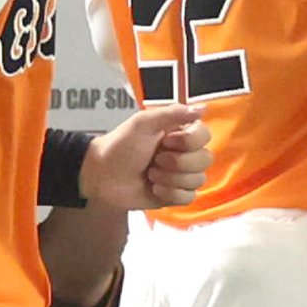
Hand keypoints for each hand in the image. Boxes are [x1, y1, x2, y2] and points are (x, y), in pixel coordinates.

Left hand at [86, 101, 212, 211]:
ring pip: (197, 180)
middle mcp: (183, 153)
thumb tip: (203, 108)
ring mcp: (180, 175)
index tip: (167, 141)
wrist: (101, 175)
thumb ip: (173, 113)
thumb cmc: (118, 147)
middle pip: (205, 159)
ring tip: (150, 174)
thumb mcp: (142, 123)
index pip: (204, 136)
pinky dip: (170, 194)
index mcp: (178, 133)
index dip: (188, 142)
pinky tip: (154, 188)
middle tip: (155, 160)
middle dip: (177, 163)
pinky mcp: (174, 195)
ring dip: (170, 179)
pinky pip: (189, 198)